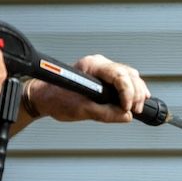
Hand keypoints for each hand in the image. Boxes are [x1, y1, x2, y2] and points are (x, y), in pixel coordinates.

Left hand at [27, 55, 150, 123]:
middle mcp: (100, 64)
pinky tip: (137, 100)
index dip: (128, 93)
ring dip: (137, 92)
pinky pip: (126, 80)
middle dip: (136, 94)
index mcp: (92, 66)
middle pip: (129, 75)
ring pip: (131, 77)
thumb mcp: (81, 110)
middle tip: (134, 110)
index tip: (127, 108)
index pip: (120, 76)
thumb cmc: (55, 98)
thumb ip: (106, 114)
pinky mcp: (104, 77)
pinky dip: (133, 90)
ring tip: (136, 108)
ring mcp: (103, 70)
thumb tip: (126, 116)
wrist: (43, 97)